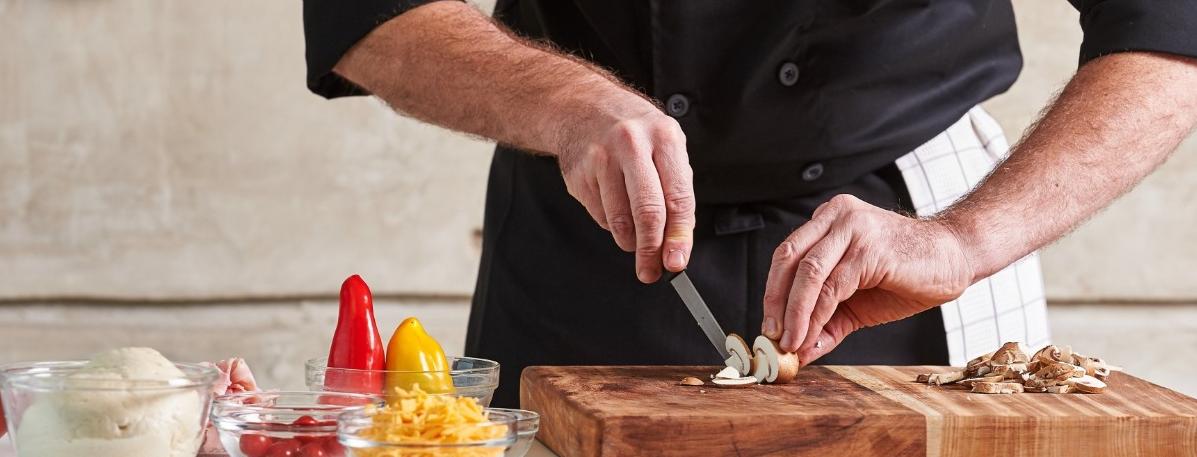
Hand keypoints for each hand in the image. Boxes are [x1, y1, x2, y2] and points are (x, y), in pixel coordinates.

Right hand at [557, 101, 694, 282]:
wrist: (582, 106)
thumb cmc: (633, 131)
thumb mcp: (664, 147)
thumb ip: (674, 190)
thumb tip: (677, 242)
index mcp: (664, 138)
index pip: (678, 197)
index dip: (679, 236)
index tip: (676, 261)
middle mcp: (633, 145)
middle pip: (647, 212)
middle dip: (651, 250)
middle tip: (651, 271)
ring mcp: (601, 159)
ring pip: (620, 220)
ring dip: (629, 242)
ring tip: (634, 241)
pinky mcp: (579, 174)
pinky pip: (600, 216)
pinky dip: (611, 224)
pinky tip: (614, 207)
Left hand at [760, 194, 974, 363]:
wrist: (955, 261)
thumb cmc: (906, 275)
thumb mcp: (855, 302)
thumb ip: (825, 321)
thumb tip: (797, 351)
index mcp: (828, 220)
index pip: (786, 256)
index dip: (772, 293)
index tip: (769, 328)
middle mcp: (836, 216)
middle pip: (788, 261)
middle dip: (775, 303)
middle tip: (773, 338)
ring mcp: (853, 228)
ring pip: (807, 274)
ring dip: (795, 315)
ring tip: (791, 343)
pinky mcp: (870, 248)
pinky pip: (832, 286)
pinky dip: (816, 315)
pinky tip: (812, 335)